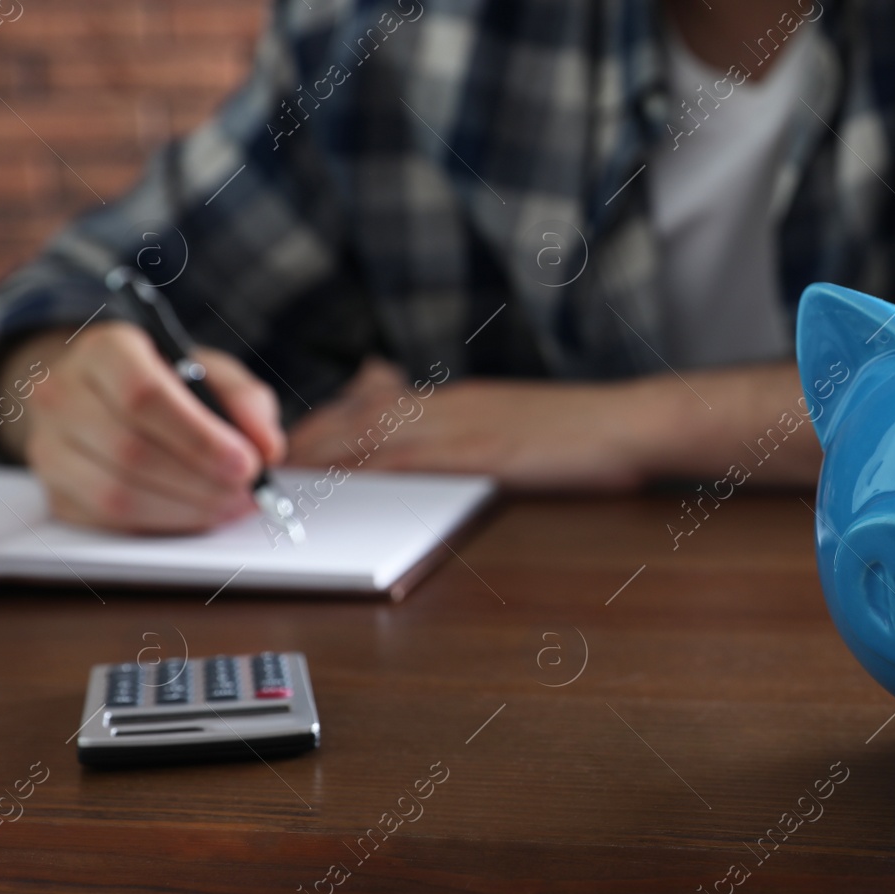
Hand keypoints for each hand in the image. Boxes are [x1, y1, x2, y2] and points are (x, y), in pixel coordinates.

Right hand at [0, 322, 285, 532]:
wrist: (109, 396)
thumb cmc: (171, 383)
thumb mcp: (215, 374)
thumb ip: (246, 403)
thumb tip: (268, 449)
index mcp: (105, 350)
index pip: (143, 396)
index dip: (199, 438)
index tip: (247, 464)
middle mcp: (62, 394)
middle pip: (131, 450)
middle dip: (201, 480)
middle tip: (249, 492)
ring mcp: (49, 446)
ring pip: (115, 493)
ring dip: (185, 508)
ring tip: (232, 505)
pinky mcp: (54, 490)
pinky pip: (107, 521)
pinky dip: (163, 524)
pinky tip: (199, 515)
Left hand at [285, 358, 650, 488]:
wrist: (630, 423)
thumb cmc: (581, 431)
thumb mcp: (511, 416)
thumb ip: (463, 420)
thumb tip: (414, 418)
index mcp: (456, 399)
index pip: (369, 405)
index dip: (321, 427)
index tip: (288, 449)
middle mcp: (449, 406)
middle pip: (355, 418)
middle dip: (306, 445)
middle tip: (263, 471)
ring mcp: (464, 428)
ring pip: (372, 438)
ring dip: (322, 462)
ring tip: (280, 486)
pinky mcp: (480, 455)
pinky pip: (410, 465)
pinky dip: (368, 477)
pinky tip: (341, 494)